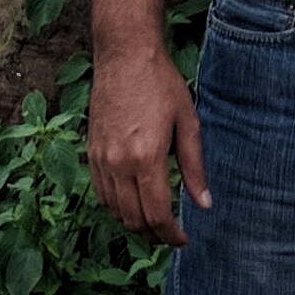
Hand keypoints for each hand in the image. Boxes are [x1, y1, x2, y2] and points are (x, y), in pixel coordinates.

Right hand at [86, 45, 209, 245]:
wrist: (125, 55)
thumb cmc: (161, 83)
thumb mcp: (188, 123)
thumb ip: (194, 167)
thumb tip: (204, 204)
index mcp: (146, 157)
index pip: (157, 215)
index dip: (171, 235)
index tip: (183, 240)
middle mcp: (118, 163)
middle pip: (133, 220)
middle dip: (154, 235)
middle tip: (171, 235)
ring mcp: (100, 158)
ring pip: (114, 211)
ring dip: (134, 223)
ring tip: (154, 222)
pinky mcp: (90, 151)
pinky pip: (101, 193)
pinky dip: (116, 206)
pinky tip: (133, 201)